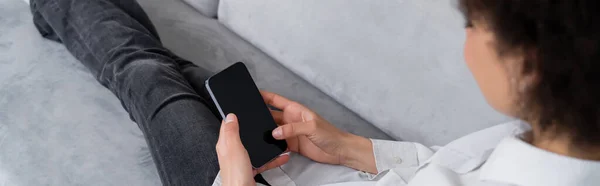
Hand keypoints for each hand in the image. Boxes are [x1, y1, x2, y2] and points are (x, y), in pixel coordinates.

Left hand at [216, 114, 289, 185]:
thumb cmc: (235, 175)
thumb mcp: (234, 148)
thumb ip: (232, 132)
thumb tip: (230, 116)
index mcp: (225, 144)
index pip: (227, 125)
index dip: (233, 116)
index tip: (241, 108)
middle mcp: (232, 152)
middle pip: (242, 135)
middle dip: (252, 129)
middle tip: (261, 121)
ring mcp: (241, 161)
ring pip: (254, 148)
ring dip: (264, 143)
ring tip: (274, 138)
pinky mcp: (250, 169)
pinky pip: (262, 160)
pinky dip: (271, 158)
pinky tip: (280, 156)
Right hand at [261, 91, 375, 172]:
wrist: (338, 150)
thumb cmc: (330, 134)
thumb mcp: (311, 127)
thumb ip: (292, 128)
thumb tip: (275, 132)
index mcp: (295, 109)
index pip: (276, 100)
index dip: (264, 96)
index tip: (252, 94)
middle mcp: (291, 119)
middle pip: (271, 115)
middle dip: (260, 116)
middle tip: (248, 118)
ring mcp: (290, 132)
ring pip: (273, 130)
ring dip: (266, 131)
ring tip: (255, 133)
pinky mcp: (292, 144)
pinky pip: (278, 143)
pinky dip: (272, 144)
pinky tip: (266, 145)